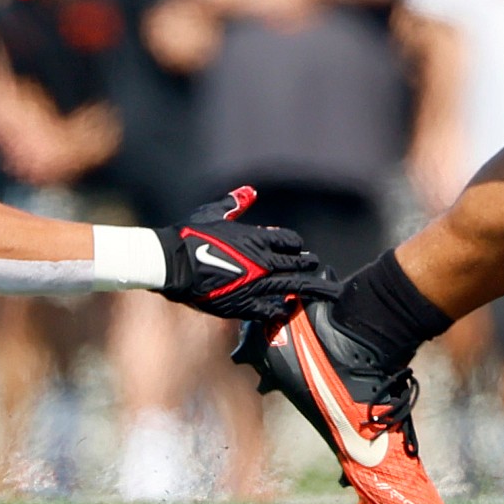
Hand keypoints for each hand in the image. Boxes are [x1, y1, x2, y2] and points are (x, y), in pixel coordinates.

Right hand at [154, 187, 336, 320]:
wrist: (175, 263)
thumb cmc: (192, 235)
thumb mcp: (214, 213)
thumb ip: (235, 204)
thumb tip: (249, 192)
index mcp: (257, 238)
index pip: (289, 240)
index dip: (296, 244)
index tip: (300, 248)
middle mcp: (262, 262)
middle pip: (297, 264)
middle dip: (310, 266)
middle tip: (320, 268)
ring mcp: (256, 285)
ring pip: (292, 288)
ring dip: (312, 289)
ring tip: (329, 293)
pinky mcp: (243, 304)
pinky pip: (270, 310)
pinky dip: (282, 310)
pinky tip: (290, 311)